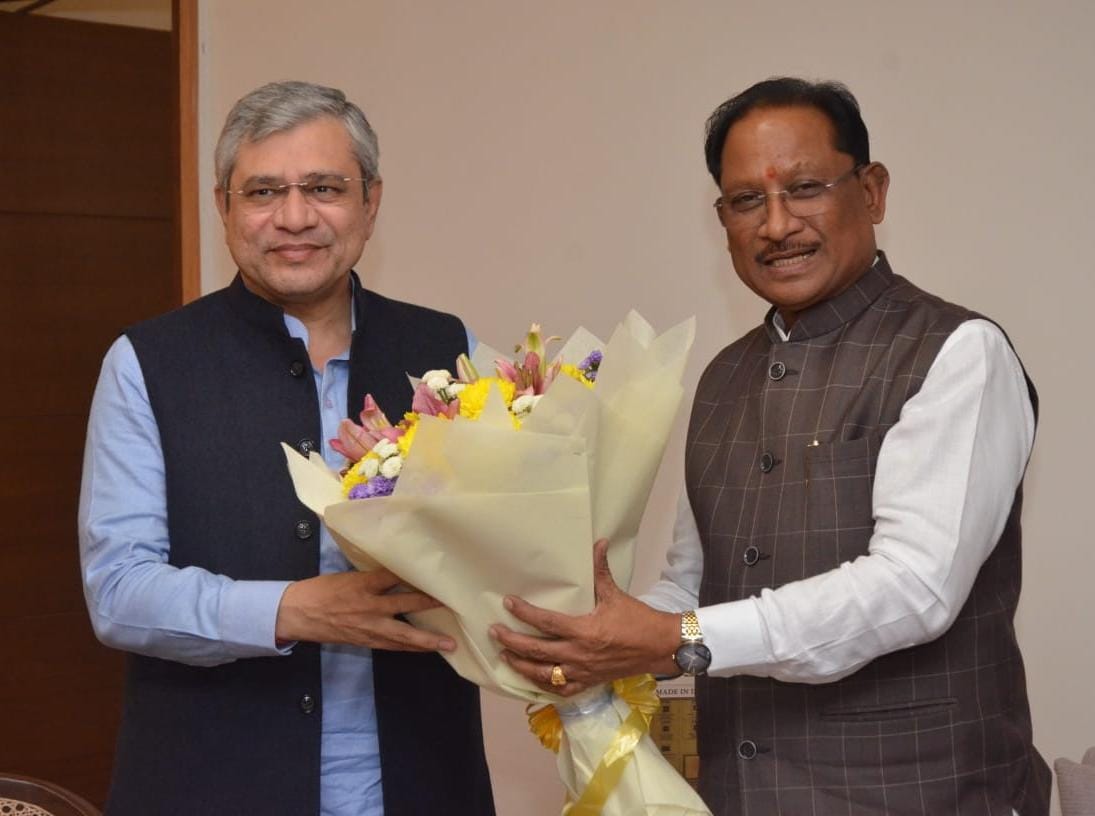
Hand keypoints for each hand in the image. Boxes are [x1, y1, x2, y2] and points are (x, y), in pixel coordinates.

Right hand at [275, 569, 454, 651]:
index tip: (435, 574)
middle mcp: (369, 605)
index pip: (394, 576)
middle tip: (451, 604)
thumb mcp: (346, 576)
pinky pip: (392, 645)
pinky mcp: (365, 640)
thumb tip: (395, 573)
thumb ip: (370, 577)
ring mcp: (368, 625)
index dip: (414, 576)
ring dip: (426, 640)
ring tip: (448, 644)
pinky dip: (409, 647)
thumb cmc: (320, 590)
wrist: (298, 613)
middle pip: (405, 604)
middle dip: (429, 604)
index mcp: (363, 584)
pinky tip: (424, 649)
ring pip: (403, 634)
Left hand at [489, 539, 679, 695]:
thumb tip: (598, 542)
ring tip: (504, 655)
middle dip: (511, 642)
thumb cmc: (638, 620)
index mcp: (584, 631)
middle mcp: (579, 655)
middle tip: (494, 632)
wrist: (659, 647)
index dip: (524, 613)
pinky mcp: (588, 682)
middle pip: (537, 651)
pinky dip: (543, 685)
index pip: (545, 623)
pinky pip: (560, 688)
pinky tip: (532, 677)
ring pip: (543, 673)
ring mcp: (582, 672)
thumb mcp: (616, 595)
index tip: (508, 603)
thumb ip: (600, 571)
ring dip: (520, 665)